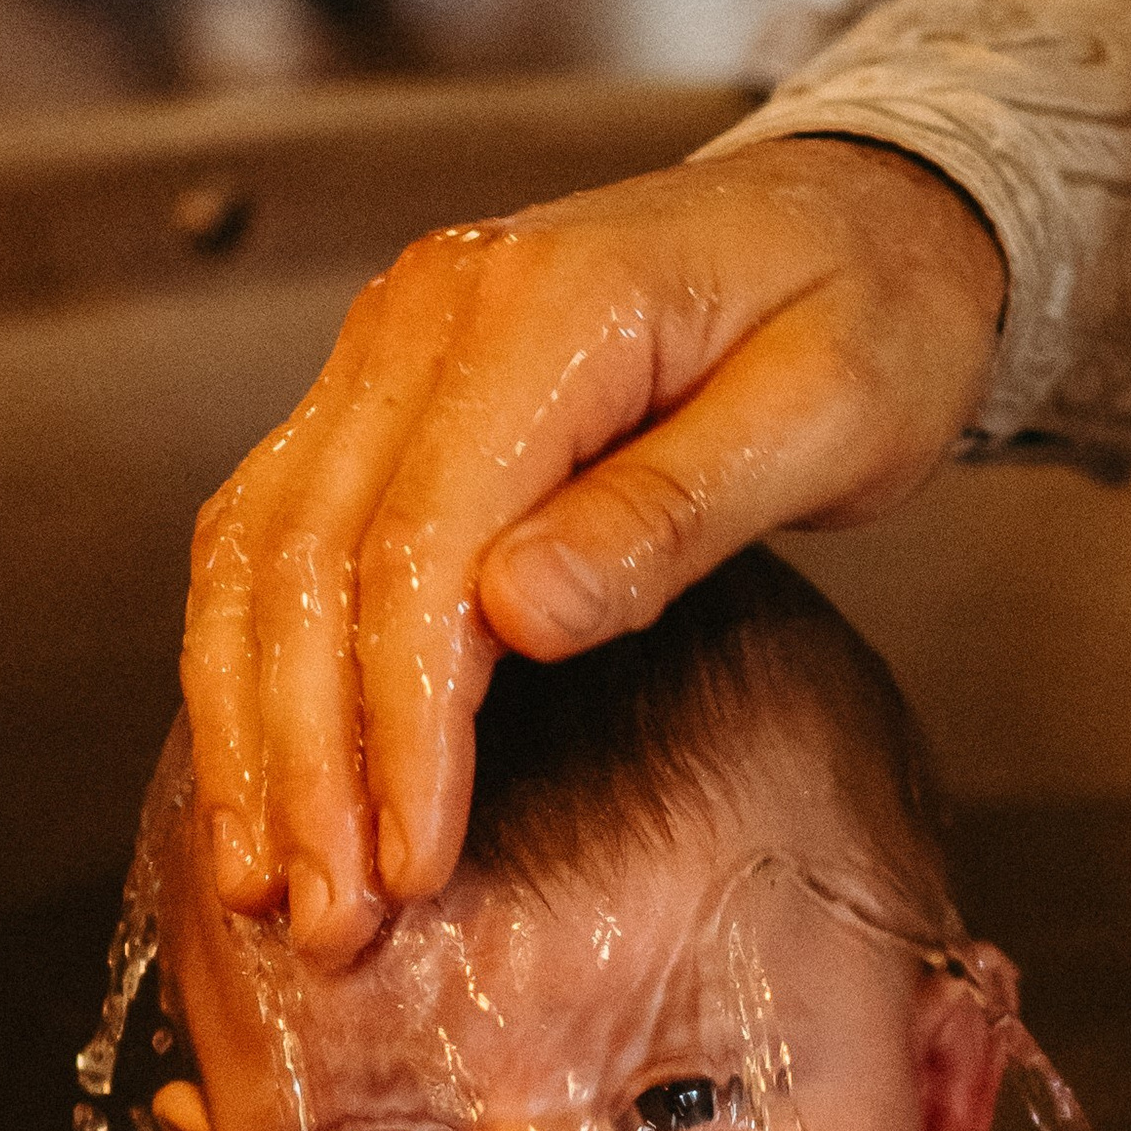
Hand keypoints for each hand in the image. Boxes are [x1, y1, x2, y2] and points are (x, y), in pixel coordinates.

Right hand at [181, 137, 1005, 958]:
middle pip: (312, 557)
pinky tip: (267, 775)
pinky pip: (276, 531)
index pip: (421, 544)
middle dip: (308, 757)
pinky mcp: (384, 392)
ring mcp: (391, 345)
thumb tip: (520, 612)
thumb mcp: (834, 410)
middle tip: (329, 919)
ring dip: (256, 727)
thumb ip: (674, 510)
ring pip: (261, 551)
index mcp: (545, 308)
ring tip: (275, 880)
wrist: (865, 211)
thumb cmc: (874, 307)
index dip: (403, 722)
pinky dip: (256, 663)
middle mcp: (428, 312)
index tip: (413, 860)